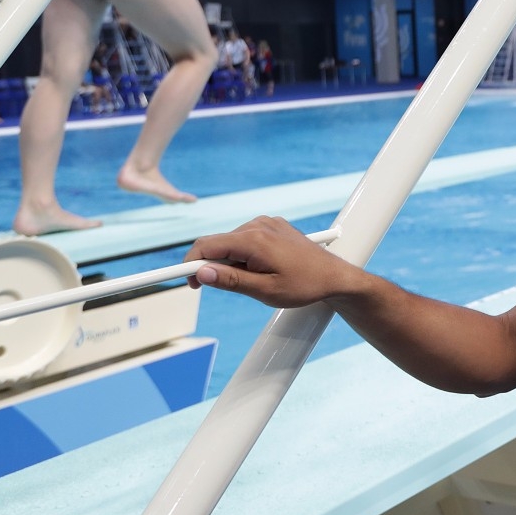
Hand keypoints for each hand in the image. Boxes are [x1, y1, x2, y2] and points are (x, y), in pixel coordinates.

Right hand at [186, 216, 348, 308]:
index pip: (207, 245)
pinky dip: (243, 254)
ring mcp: (267, 223)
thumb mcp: (264, 291)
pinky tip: (261, 269)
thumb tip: (201, 273)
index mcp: (254, 239)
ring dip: (230, 261)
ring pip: (231, 242)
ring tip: (254, 280)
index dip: (190, 263)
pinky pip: (246, 239)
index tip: (180, 279)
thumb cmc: (304, 286)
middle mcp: (259, 225)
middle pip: (217, 243)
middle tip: (220, 289)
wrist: (335, 276)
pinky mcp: (273, 226)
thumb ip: (231, 280)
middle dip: (211, 265)